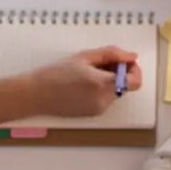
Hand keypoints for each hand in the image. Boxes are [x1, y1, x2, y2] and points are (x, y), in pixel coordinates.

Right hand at [24, 46, 143, 117]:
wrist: (35, 94)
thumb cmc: (56, 73)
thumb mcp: (84, 56)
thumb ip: (112, 54)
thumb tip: (131, 56)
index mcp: (103, 84)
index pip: (135, 81)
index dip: (133, 69)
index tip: (123, 61)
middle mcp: (103, 100)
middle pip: (125, 86)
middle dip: (119, 73)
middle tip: (100, 63)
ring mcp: (98, 110)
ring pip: (115, 92)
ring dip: (109, 81)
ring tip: (88, 73)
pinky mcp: (92, 115)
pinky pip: (105, 99)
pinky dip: (101, 90)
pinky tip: (83, 84)